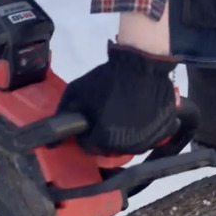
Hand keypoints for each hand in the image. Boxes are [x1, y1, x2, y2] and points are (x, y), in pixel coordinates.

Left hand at [56, 40, 179, 155]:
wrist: (140, 65)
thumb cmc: (106, 80)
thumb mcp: (76, 94)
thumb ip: (63, 118)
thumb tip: (50, 144)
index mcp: (104, 141)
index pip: (88, 148)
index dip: (85, 134)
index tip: (89, 121)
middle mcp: (127, 147)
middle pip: (108, 149)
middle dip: (103, 136)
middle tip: (105, 116)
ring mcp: (148, 140)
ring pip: (129, 146)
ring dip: (123, 135)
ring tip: (122, 114)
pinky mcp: (164, 132)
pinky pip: (150, 138)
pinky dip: (144, 131)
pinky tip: (139, 115)